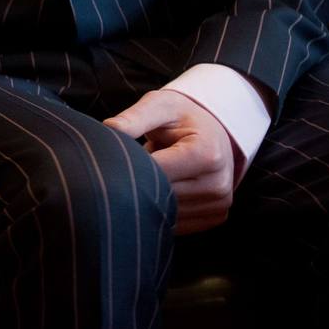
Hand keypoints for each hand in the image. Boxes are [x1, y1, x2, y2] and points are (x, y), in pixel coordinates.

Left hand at [103, 90, 235, 234]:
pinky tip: (162, 188)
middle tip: (132, 164)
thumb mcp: (159, 105)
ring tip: (153, 172)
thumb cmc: (181, 117)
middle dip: (139, 181)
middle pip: (160, 194)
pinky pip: (177, 223)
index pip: (156, 171)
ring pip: (166, 212)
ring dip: (150, 195)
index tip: (119, 155)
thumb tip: (108, 128)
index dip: (132, 164)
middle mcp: (218, 184)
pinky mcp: (215, 217)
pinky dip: (162, 208)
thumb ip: (134, 117)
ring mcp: (220, 205)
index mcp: (207, 154)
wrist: (213, 132)